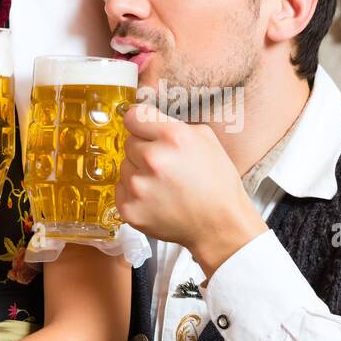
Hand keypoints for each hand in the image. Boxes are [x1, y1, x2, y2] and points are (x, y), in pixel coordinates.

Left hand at [117, 103, 267, 278]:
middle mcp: (152, 159)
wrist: (220, 224)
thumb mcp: (205, 138)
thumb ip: (172, 124)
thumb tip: (147, 118)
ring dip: (138, 172)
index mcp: (172, 136)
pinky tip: (156, 198)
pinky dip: (134, 193)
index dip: (140, 123)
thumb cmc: (216, 182)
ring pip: (124, 166)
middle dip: (143, 150)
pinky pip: (121, 190)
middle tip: (165, 165)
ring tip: (163, 185)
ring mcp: (138, 186)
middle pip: (128, 142)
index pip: (133, 116)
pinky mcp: (130, 209)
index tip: (144, 130)